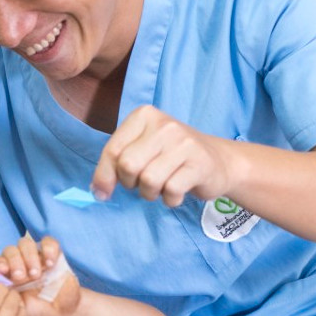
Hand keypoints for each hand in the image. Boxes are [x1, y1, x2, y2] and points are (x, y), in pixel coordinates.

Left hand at [0, 235, 80, 315]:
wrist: (63, 313)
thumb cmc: (38, 312)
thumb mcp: (19, 309)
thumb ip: (6, 297)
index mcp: (7, 275)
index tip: (3, 271)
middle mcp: (20, 263)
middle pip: (10, 250)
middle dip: (15, 261)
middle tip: (22, 277)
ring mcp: (36, 257)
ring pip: (25, 243)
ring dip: (29, 256)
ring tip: (37, 274)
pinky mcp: (53, 254)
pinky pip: (48, 241)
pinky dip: (48, 249)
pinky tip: (50, 263)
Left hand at [91, 104, 231, 206]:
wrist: (218, 160)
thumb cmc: (172, 157)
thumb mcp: (142, 149)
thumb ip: (117, 162)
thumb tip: (97, 191)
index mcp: (144, 115)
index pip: (113, 150)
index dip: (104, 176)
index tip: (102, 192)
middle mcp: (164, 124)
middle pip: (128, 166)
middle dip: (130, 183)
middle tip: (143, 183)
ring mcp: (184, 142)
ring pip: (149, 181)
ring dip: (151, 194)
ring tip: (161, 187)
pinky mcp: (199, 163)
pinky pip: (171, 191)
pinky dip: (170, 200)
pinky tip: (177, 191)